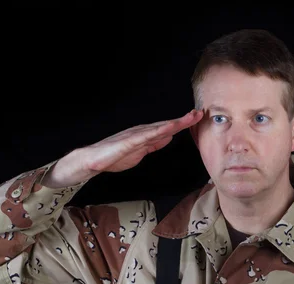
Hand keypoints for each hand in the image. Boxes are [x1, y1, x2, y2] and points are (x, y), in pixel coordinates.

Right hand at [86, 109, 202, 172]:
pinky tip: (169, 129)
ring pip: (159, 127)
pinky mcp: (128, 142)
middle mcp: (142, 131)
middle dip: (184, 120)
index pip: (168, 128)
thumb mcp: (141, 152)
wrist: (93, 161)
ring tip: (190, 117)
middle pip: (167, 125)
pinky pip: (146, 136)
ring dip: (175, 122)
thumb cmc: (114, 156)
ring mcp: (135, 135)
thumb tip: (169, 136)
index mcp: (146, 135)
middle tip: (200, 113)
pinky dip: (158, 131)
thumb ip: (154, 144)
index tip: (197, 118)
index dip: (183, 123)